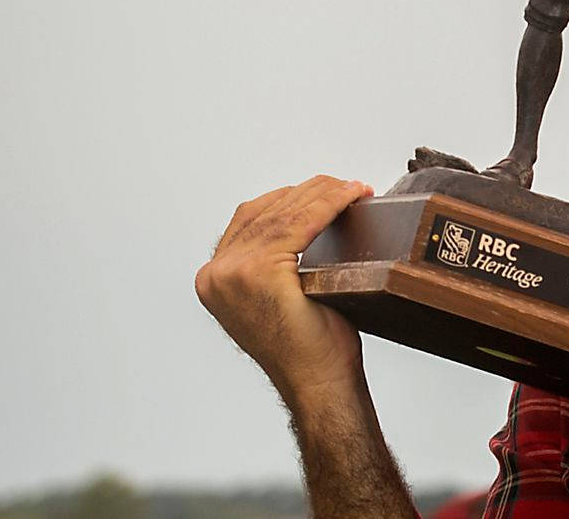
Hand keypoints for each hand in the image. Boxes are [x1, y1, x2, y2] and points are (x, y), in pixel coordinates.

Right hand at [195, 175, 373, 399]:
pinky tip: (351, 196)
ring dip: (324, 193)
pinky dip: (330, 204)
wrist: (318, 382)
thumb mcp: (282, 295)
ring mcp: (233, 271)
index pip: (252, 218)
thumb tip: (308, 222)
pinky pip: (302, 222)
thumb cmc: (310, 347)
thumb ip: (276, 261)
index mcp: (215, 278)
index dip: (291, 197)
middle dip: (311, 192)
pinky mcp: (260, 271)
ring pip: (286, 212)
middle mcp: (216, 273)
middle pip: (268, 210)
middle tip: (346, 186)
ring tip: (354, 188)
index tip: (325, 189)